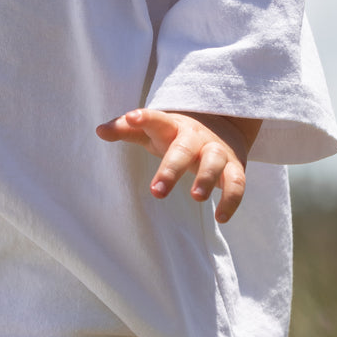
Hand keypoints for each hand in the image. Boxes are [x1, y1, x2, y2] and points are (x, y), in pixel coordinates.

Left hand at [96, 110, 261, 222]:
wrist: (223, 128)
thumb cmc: (176, 136)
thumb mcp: (153, 131)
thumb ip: (127, 129)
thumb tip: (99, 130)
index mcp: (172, 127)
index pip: (157, 119)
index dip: (144, 118)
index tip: (132, 118)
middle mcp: (195, 137)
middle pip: (184, 148)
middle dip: (172, 168)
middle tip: (156, 191)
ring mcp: (216, 151)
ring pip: (214, 162)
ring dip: (207, 178)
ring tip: (196, 197)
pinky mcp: (234, 167)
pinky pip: (237, 183)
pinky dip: (232, 199)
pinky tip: (221, 217)